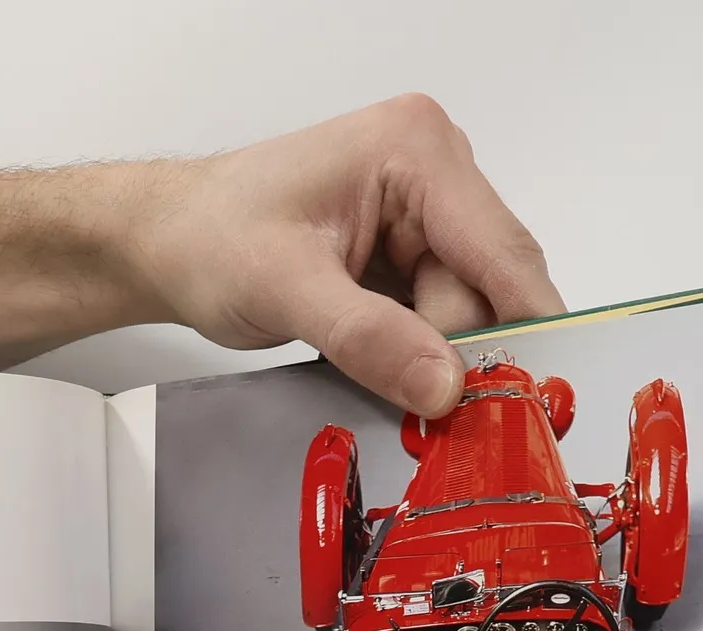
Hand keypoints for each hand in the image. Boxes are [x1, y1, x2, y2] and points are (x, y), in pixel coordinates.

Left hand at [132, 95, 563, 417]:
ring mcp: (422, 217)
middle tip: (420, 409)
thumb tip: (444, 384)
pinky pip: (437, 322)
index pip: (501, 250)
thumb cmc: (211, 237)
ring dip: (430, 360)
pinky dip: (416, 357)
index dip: (524, 326)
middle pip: (487, 289)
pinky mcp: (406, 258)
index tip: (533, 396)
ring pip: (465, 313)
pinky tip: (378, 366)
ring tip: (367, 370)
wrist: (170, 244)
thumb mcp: (285, 289)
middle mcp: (433, 172)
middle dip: (458, 353)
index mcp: (416, 149)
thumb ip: (368, 337)